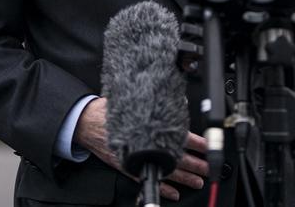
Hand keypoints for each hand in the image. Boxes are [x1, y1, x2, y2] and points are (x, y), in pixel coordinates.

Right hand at [72, 97, 209, 201]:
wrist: (87, 122)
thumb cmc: (108, 111)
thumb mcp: (131, 102)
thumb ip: (154, 104)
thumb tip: (175, 101)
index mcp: (148, 129)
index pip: (177, 136)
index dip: (193, 142)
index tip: (205, 145)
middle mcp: (145, 146)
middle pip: (175, 157)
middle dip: (194, 164)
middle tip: (206, 168)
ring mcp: (137, 160)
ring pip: (166, 172)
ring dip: (184, 178)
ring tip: (197, 182)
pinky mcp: (129, 168)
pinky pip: (149, 182)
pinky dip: (163, 189)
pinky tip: (174, 193)